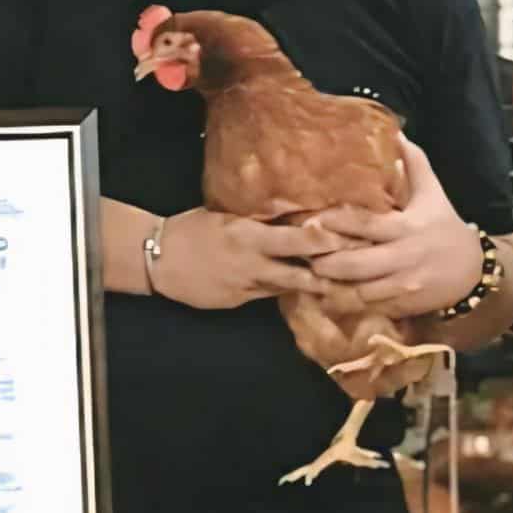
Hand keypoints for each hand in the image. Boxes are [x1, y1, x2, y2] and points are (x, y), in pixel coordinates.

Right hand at [151, 208, 357, 309]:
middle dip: (328, 272)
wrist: (157, 258)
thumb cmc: (191, 227)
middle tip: (355, 270)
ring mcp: (246, 287)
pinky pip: (266, 295)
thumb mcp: (226, 215)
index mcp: (250, 236)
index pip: (297, 239)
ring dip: (311, 286)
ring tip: (338, 285)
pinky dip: (282, 291)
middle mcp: (253, 263)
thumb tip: (288, 210)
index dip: (326, 240)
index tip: (351, 237)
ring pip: (287, 288)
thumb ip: (257, 217)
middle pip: (300, 271)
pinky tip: (297, 290)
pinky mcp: (237, 302)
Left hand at [306, 136, 482, 318]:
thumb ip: (415, 164)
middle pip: (356, 264)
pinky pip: (371, 308)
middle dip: (326, 262)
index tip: (311, 221)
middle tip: (304, 255)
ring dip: (333, 287)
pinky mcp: (403, 306)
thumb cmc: (444, 227)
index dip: (336, 223)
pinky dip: (349, 304)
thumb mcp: (433, 194)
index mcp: (406, 228)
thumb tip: (398, 133)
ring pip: (360, 291)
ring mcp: (403, 286)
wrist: (473, 271)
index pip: (365, 224)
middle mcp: (403, 258)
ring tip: (310, 278)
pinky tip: (330, 297)